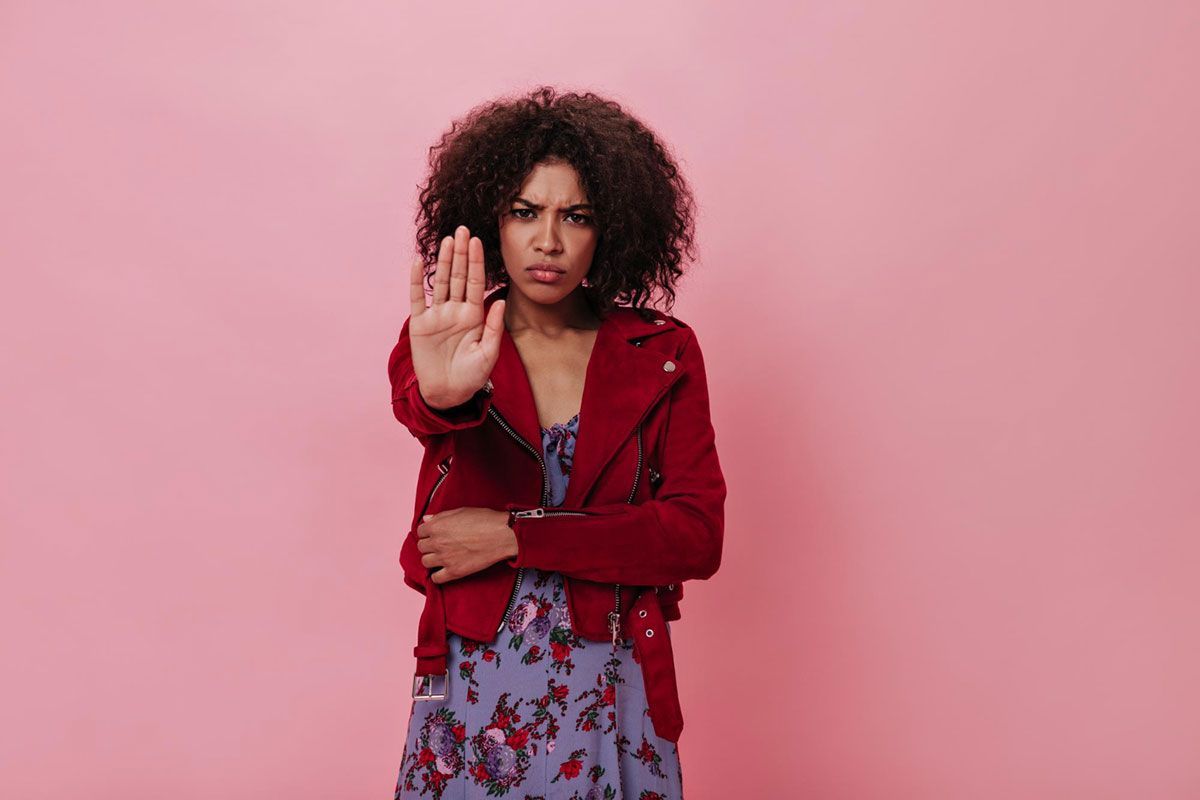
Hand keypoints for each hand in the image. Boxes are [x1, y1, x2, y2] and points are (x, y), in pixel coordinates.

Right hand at [408, 225, 505, 409]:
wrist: (448, 394)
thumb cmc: (472, 377)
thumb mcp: (488, 353)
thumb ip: (494, 327)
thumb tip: (499, 300)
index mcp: (474, 316)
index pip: (476, 283)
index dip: (476, 262)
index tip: (478, 242)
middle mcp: (456, 311)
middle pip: (459, 276)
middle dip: (461, 253)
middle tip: (463, 230)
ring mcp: (438, 316)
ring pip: (441, 282)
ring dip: (444, 261)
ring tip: (447, 240)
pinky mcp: (420, 324)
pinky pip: (418, 299)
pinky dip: (417, 281)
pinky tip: (419, 262)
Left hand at [416, 507, 517, 584]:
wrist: (502, 535)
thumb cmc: (485, 520)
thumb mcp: (461, 511)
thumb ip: (441, 516)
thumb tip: (427, 520)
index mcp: (437, 526)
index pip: (420, 531)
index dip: (428, 531)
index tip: (435, 533)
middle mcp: (437, 542)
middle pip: (421, 547)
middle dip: (429, 545)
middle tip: (440, 544)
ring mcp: (445, 558)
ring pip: (425, 562)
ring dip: (432, 559)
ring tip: (442, 557)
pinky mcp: (454, 571)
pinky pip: (436, 578)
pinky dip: (437, 575)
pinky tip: (444, 570)